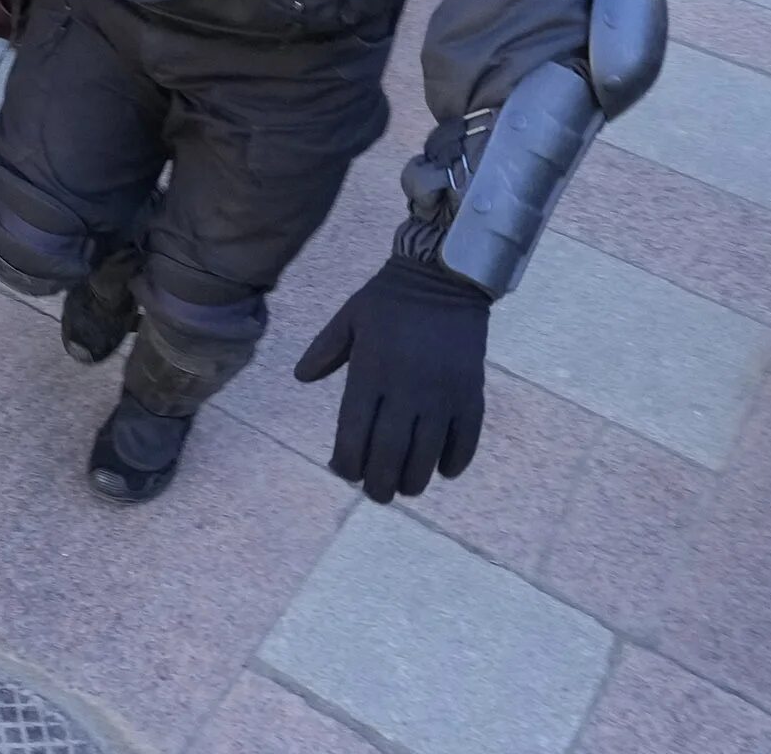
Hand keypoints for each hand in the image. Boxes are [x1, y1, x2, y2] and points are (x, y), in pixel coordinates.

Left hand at [295, 254, 493, 502]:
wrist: (443, 277)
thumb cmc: (388, 299)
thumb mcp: (349, 318)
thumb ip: (324, 350)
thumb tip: (300, 378)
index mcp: (370, 372)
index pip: (354, 432)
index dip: (347, 462)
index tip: (344, 472)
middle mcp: (406, 389)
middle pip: (390, 452)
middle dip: (380, 482)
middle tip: (377, 493)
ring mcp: (441, 393)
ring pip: (427, 453)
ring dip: (415, 479)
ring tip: (406, 488)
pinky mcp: (470, 392)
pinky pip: (465, 438)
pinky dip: (455, 460)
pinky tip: (444, 471)